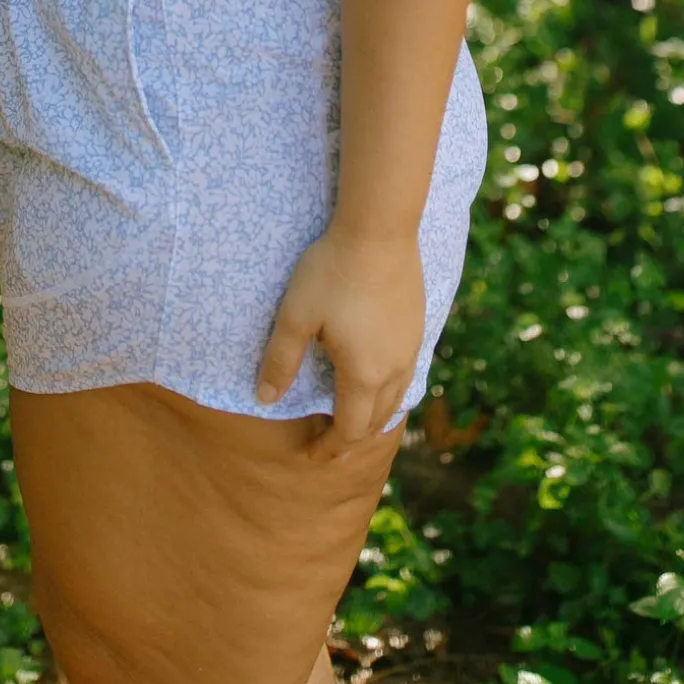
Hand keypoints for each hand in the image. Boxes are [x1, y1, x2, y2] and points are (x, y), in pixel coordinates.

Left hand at [255, 225, 423, 461]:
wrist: (379, 229)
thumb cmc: (331, 271)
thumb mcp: (295, 315)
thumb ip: (280, 360)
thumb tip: (265, 400)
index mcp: (363, 374)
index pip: (349, 429)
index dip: (330, 449)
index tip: (311, 455)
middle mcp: (393, 368)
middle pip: (376, 420)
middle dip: (352, 437)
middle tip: (329, 444)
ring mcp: (411, 347)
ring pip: (396, 398)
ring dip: (373, 415)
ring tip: (354, 418)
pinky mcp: (418, 325)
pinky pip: (407, 374)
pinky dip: (389, 390)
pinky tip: (377, 378)